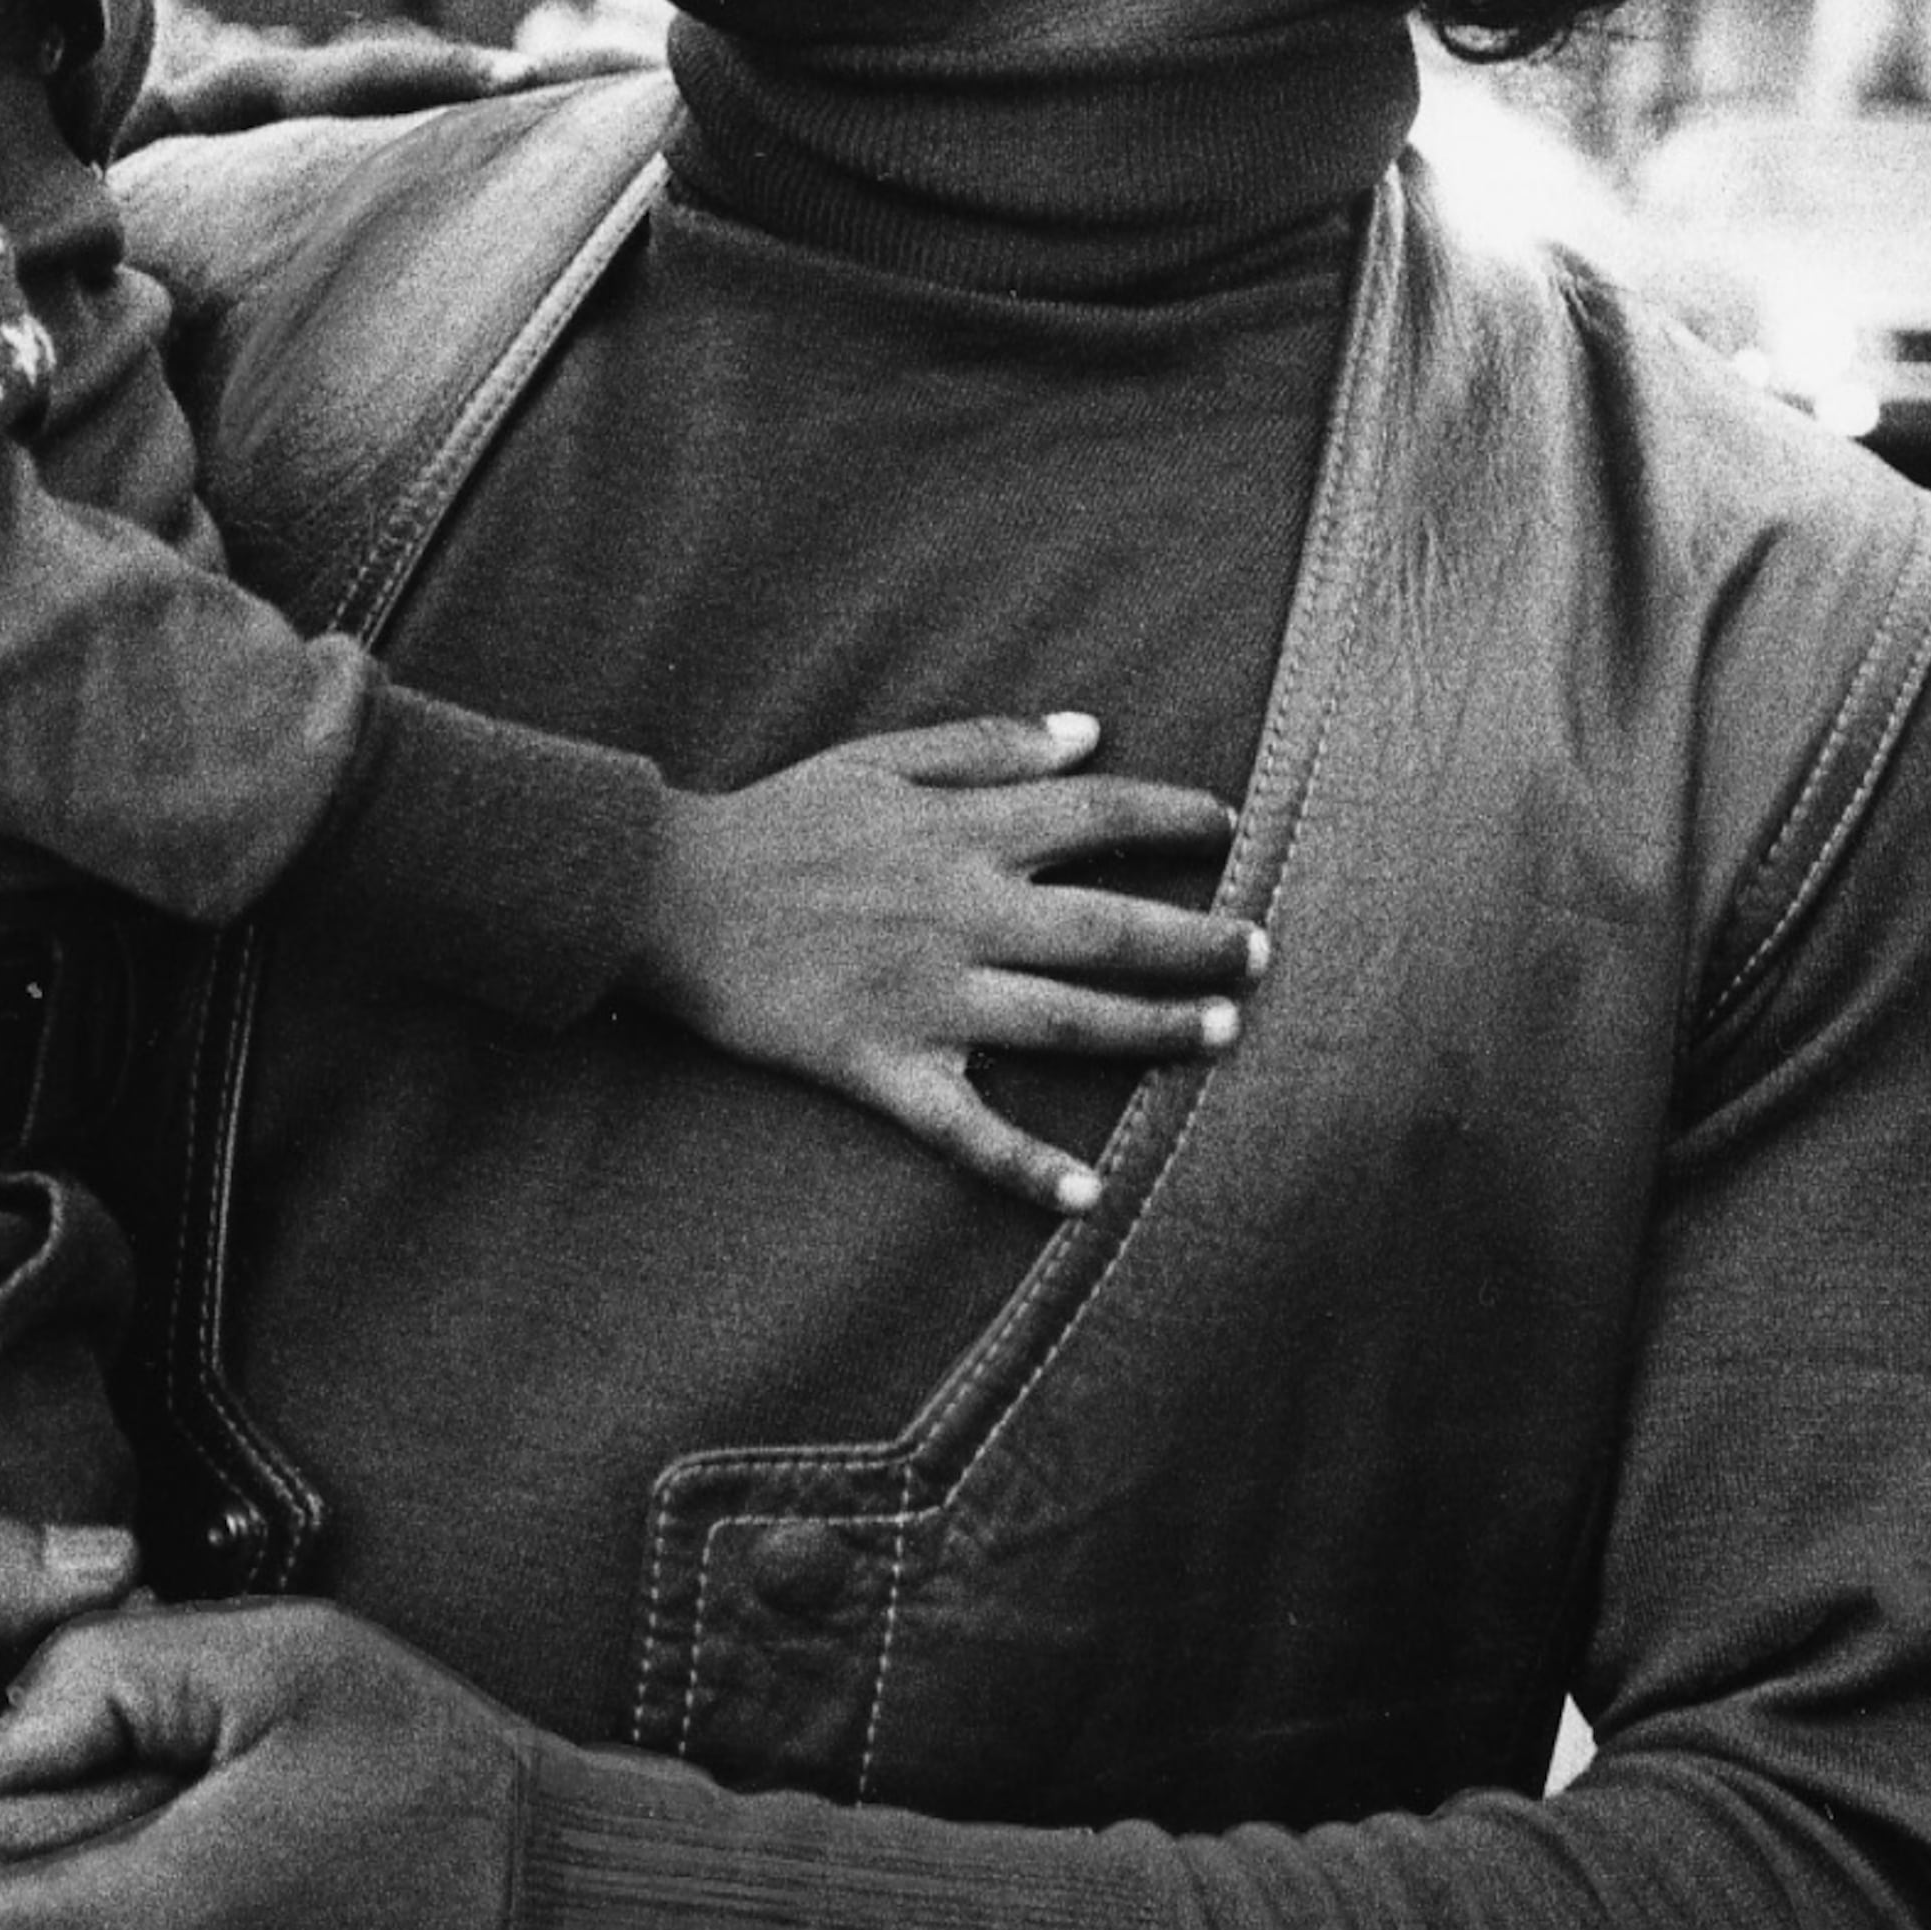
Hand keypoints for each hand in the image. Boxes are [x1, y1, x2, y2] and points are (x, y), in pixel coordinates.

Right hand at [628, 709, 1265, 1214]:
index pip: (1099, 815)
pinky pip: (965, 1127)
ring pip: (1069, 1020)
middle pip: (1111, 928)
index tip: (1232, 828)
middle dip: (1199, 940)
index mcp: (963, 830)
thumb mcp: (878, 756)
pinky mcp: (883, 1063)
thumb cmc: (774, 820)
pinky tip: (1086, 1199)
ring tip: (1224, 1035)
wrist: (665, 895)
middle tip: (1264, 952)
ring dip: (1154, 1031)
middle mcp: (962, 911)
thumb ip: (987, 743)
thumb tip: (1090, 730)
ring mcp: (928, 994)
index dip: (1176, 819)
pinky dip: (1024, 1166)